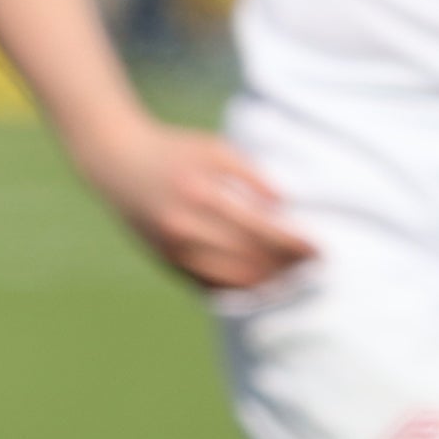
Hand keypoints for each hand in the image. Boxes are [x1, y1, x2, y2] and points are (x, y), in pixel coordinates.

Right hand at [86, 122, 315, 291]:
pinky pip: (211, 289)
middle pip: (252, 262)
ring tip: (293, 278)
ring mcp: (175, 251)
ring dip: (268, 285)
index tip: (321, 249)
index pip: (262, 232)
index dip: (295, 244)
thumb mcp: (212, 148)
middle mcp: (186, 228)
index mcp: (202, 195)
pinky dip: (240, 290)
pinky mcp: (168, 264)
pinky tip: (262, 285)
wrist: (116, 163)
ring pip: (234, 283)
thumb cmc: (174, 151)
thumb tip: (284, 204)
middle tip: (313, 267)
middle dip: (288, 268)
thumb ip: (250, 174)